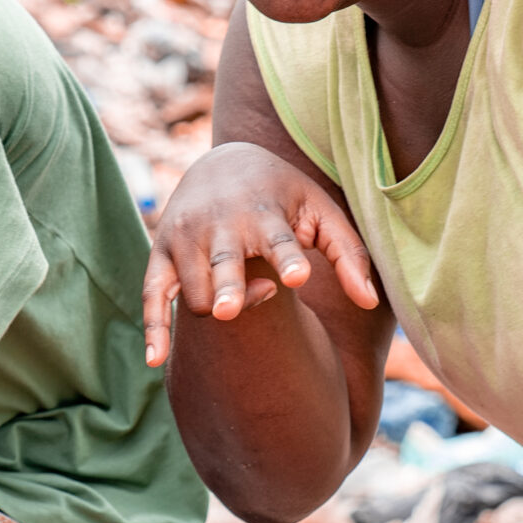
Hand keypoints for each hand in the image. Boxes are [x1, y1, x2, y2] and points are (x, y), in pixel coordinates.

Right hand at [142, 142, 378, 365]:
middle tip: (231, 310)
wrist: (223, 162)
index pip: (278, 240)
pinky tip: (155, 360)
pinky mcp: (162, 254)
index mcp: (265, 214)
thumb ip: (349, 256)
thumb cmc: (283, 197)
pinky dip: (154, 327)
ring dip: (218, 307)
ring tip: (244, 297)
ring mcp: (186, 239)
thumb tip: (370, 302)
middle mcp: (221, 225)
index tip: (299, 276)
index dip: (287, 259)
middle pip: (224, 266)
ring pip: (199, 294)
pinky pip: (152, 296)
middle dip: (228, 288)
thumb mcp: (321, 213)